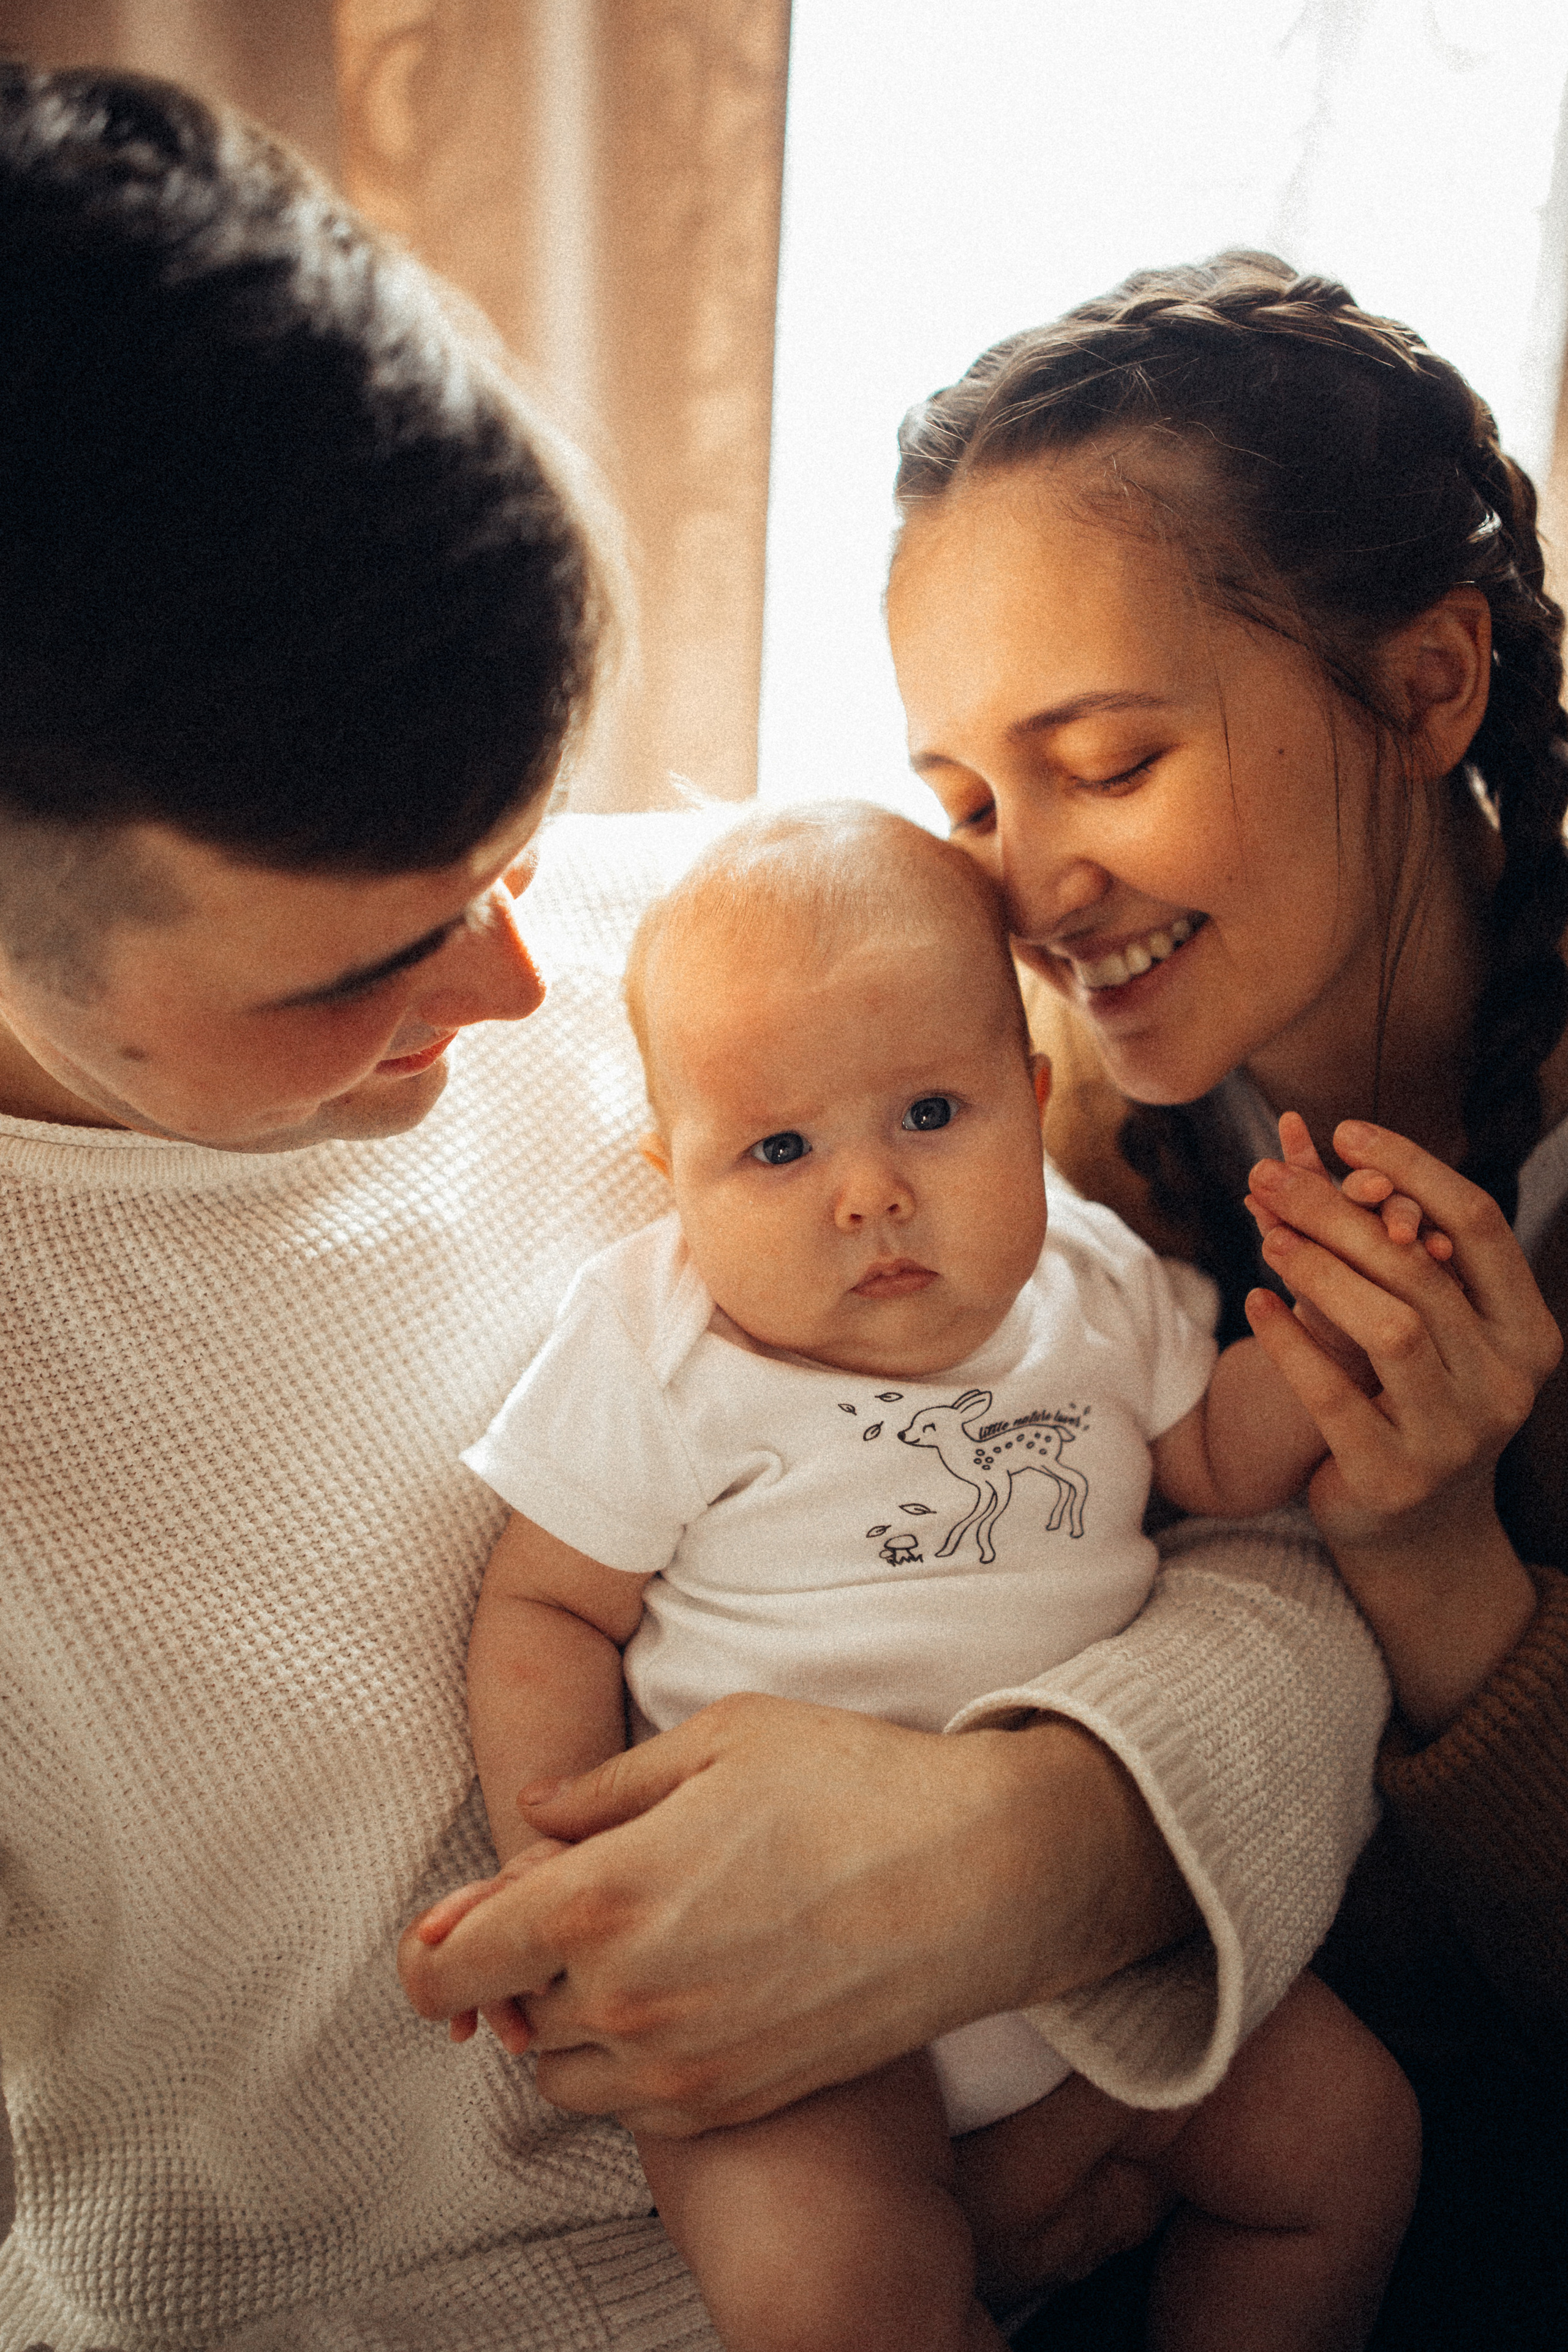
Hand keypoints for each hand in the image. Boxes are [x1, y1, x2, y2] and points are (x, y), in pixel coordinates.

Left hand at [396, 1693, 1194, 2134]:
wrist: (982, 1877)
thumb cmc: (853, 1783)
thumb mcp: (722, 1737)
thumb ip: (605, 1787)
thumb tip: (534, 1813)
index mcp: (604, 1895)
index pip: (455, 1959)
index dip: (433, 1947)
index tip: (450, 1926)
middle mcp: (626, 1996)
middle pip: (507, 2013)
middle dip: (521, 1963)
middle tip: (582, 1904)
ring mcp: (682, 2064)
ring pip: (562, 2072)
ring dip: (569, 2021)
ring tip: (638, 1949)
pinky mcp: (734, 2102)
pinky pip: (632, 2109)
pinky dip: (629, 2065)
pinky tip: (683, 1996)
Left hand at [1242, 1119, 1558, 1729]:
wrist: (1418, 1535)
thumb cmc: (1417, 1405)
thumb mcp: (1431, 1333)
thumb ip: (1402, 1260)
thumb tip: (1319, 1159)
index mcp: (1528, 1333)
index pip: (1480, 1225)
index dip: (1413, 1170)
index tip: (1345, 1132)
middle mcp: (1507, 1383)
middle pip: (1420, 1269)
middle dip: (1340, 1214)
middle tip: (1270, 1176)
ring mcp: (1457, 1436)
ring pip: (1390, 1327)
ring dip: (1319, 1271)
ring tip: (1265, 1236)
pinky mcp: (1394, 1478)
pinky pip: (1334, 1396)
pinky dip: (1291, 1343)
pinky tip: (1255, 1304)